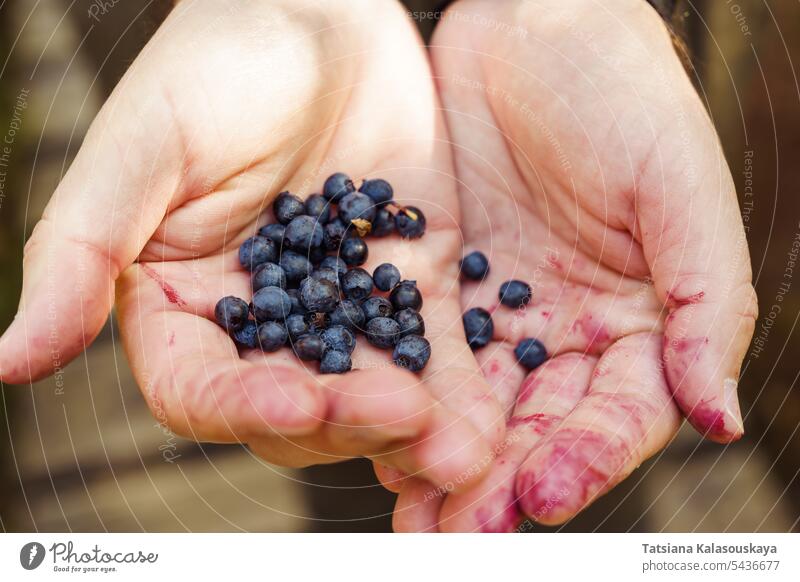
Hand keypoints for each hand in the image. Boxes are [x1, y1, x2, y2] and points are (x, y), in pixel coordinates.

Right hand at [0, 0, 504, 489]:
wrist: (317, 15)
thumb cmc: (213, 66)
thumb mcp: (141, 151)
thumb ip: (81, 256)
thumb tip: (4, 360)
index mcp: (188, 309)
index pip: (203, 390)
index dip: (243, 406)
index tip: (294, 401)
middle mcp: (266, 327)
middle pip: (299, 408)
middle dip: (348, 422)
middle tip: (403, 418)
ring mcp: (343, 314)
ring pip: (372, 394)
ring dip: (414, 427)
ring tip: (461, 448)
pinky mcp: (409, 290)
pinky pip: (434, 350)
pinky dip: (459, 388)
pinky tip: (487, 419)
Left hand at [387, 0, 756, 530]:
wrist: (532, 30)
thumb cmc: (624, 98)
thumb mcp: (679, 191)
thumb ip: (708, 305)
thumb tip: (723, 417)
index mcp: (637, 324)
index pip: (618, 415)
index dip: (588, 457)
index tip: (544, 492)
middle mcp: (564, 335)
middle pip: (538, 429)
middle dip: (502, 483)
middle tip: (461, 536)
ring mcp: (496, 318)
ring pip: (473, 409)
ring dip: (444, 465)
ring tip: (412, 517)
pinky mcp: (435, 289)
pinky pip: (416, 356)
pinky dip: (399, 401)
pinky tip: (371, 440)